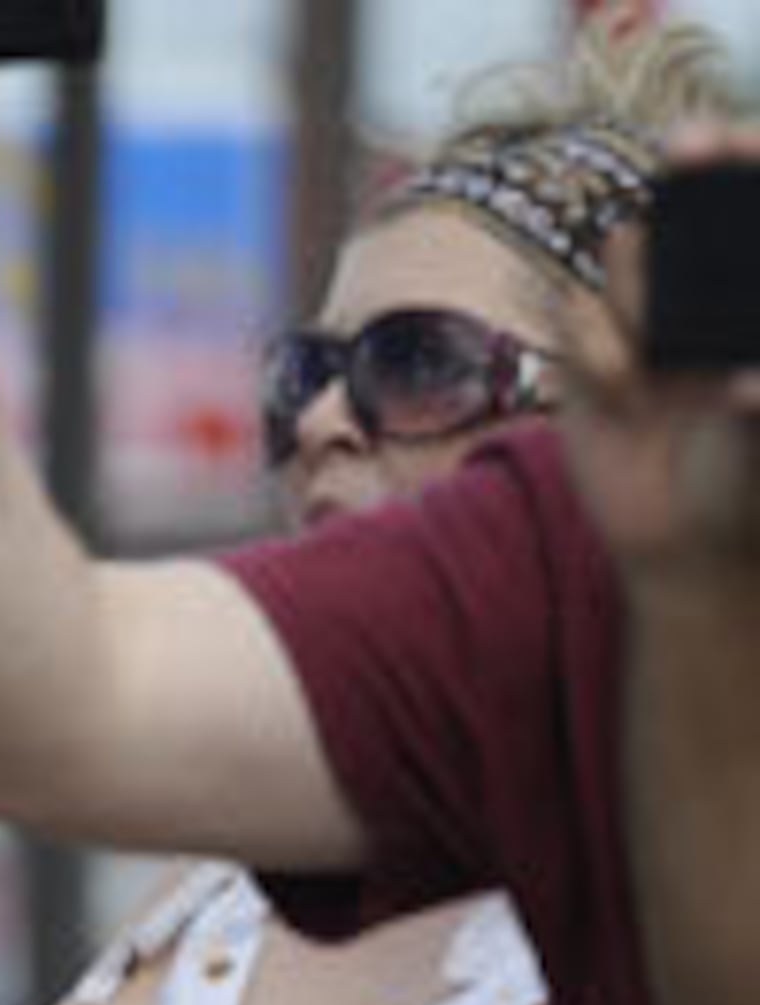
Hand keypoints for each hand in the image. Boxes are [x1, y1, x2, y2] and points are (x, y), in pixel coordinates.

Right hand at [559, 129, 759, 596]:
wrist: (688, 548)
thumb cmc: (751, 484)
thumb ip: (759, 400)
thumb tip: (741, 381)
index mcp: (756, 295)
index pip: (750, 200)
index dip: (736, 156)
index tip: (708, 145)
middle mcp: (711, 292)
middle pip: (681, 209)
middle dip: (680, 199)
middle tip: (679, 159)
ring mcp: (650, 317)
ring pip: (626, 252)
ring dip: (637, 298)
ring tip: (655, 370)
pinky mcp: (591, 350)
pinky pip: (575, 312)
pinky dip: (596, 351)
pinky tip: (623, 400)